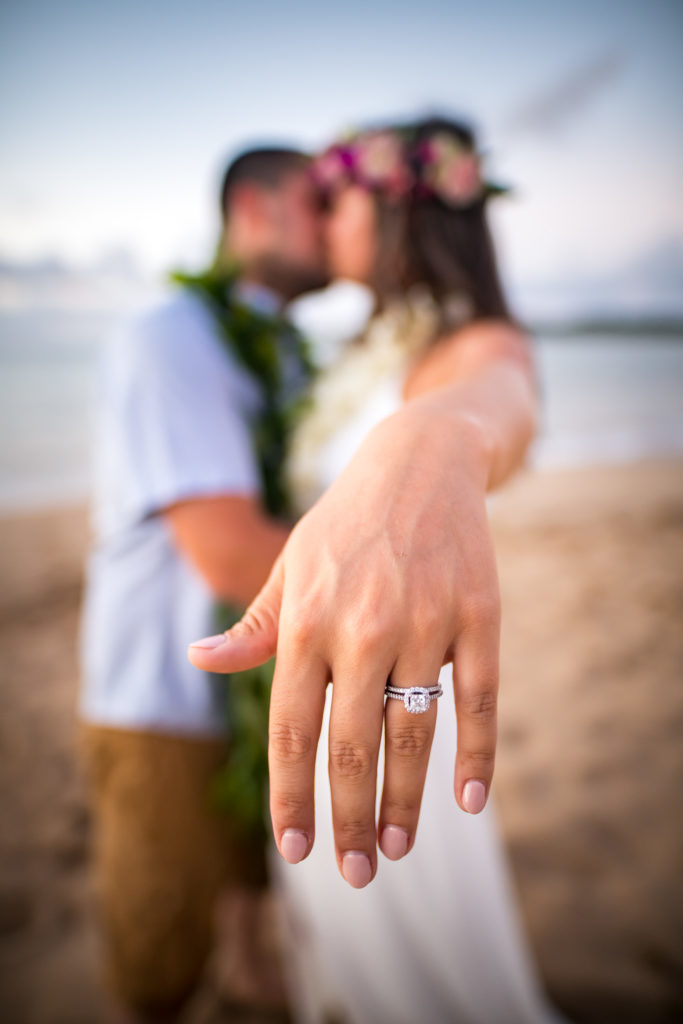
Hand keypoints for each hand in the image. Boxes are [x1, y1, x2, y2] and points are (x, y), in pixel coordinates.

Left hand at [189, 405, 500, 887]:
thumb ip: (256, 625)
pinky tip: (469, 800)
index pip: (292, 729)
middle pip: (353, 744)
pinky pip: (478, 696)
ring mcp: (427, 620)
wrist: (422, 461)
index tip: (295, 849)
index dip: (291, 795)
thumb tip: (201, 660)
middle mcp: (363, 625)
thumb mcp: (290, 565)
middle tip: (354, 873)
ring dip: (406, 799)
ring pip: (414, 730)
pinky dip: (477, 752)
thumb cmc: (345, 525)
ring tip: (396, 849)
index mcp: (307, 620)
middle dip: (349, 817)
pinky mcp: (479, 615)